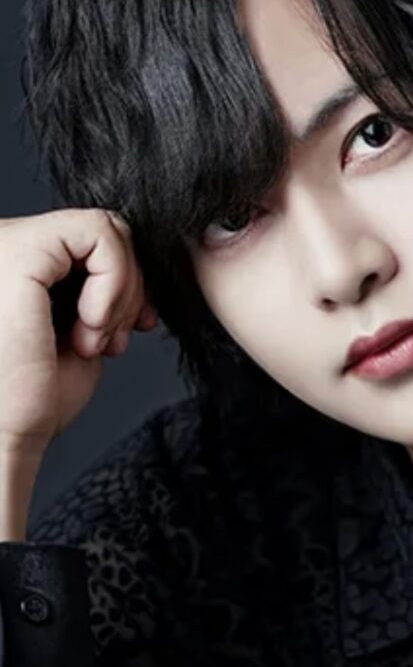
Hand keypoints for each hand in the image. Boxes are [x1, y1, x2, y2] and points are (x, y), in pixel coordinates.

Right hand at [0, 208, 156, 455]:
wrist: (2, 438)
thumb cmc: (32, 400)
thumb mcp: (78, 327)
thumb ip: (97, 287)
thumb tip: (143, 262)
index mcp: (14, 261)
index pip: (91, 241)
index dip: (125, 281)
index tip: (129, 330)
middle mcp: (5, 243)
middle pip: (103, 231)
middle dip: (129, 288)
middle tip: (110, 343)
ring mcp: (8, 241)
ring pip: (107, 228)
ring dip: (121, 292)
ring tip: (92, 341)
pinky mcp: (20, 248)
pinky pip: (99, 233)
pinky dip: (114, 280)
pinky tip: (89, 326)